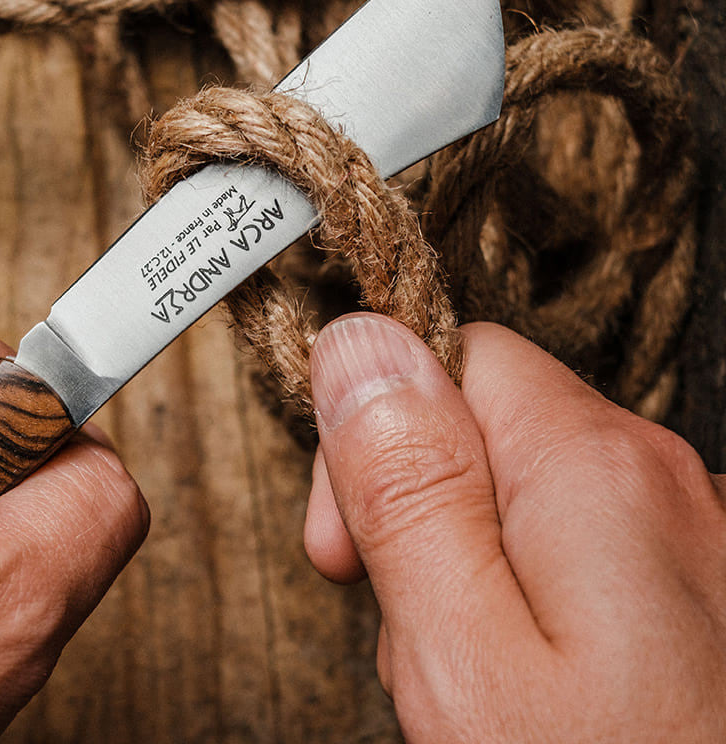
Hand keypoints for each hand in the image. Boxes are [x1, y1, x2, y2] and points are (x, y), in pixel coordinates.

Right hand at [305, 313, 725, 741]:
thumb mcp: (461, 652)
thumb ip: (405, 484)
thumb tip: (357, 342)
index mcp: (597, 464)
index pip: (453, 357)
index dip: (377, 435)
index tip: (347, 547)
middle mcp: (664, 479)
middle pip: (486, 430)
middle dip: (420, 515)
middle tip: (412, 633)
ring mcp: (693, 539)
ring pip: (524, 500)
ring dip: (470, 573)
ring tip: (477, 686)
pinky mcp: (698, 596)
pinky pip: (580, 559)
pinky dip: (531, 610)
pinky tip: (535, 696)